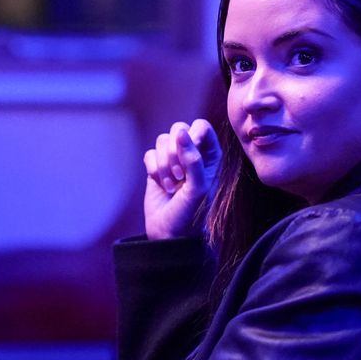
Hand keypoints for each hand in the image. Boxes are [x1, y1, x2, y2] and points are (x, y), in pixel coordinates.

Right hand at [143, 119, 221, 239]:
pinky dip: (154, 170)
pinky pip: (149, 154)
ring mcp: (173, 160)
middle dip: (174, 151)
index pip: (202, 126)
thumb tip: (181, 132)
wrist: (172, 233)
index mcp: (210, 155)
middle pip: (179, 128)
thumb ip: (193, 159)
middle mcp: (192, 154)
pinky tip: (161, 186)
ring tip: (172, 186)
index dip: (193, 136)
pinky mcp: (156, 167)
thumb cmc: (193, 213)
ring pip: (162, 141)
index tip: (190, 155)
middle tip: (180, 175)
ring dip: (164, 165)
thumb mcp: (198, 187)